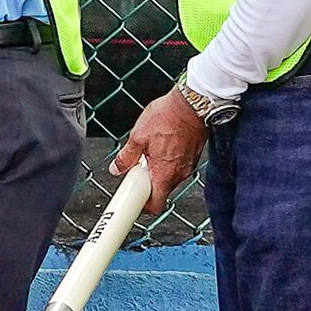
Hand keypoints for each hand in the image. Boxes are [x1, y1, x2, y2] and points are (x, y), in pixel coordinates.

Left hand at [113, 85, 212, 202]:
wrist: (193, 104)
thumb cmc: (169, 116)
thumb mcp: (138, 136)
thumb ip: (127, 156)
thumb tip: (117, 168)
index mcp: (164, 174)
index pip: (155, 205)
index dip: (141, 206)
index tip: (131, 200)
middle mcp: (179, 174)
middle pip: (160, 191)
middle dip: (146, 183)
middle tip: (136, 169)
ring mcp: (188, 166)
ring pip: (168, 177)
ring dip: (157, 170)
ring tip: (149, 152)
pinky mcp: (193, 157)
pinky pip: (177, 166)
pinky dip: (167, 162)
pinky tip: (161, 145)